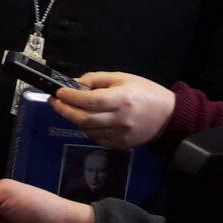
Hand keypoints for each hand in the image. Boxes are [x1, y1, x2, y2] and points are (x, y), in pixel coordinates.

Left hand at [51, 71, 175, 149]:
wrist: (168, 117)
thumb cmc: (146, 93)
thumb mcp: (123, 78)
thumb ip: (98, 79)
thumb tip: (76, 83)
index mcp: (121, 99)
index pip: (90, 101)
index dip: (71, 97)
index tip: (58, 92)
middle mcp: (120, 119)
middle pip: (84, 118)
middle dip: (65, 110)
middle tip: (54, 102)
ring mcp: (119, 135)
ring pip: (88, 129)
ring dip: (75, 119)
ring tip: (71, 108)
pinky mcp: (120, 145)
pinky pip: (97, 137)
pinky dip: (88, 128)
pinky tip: (88, 119)